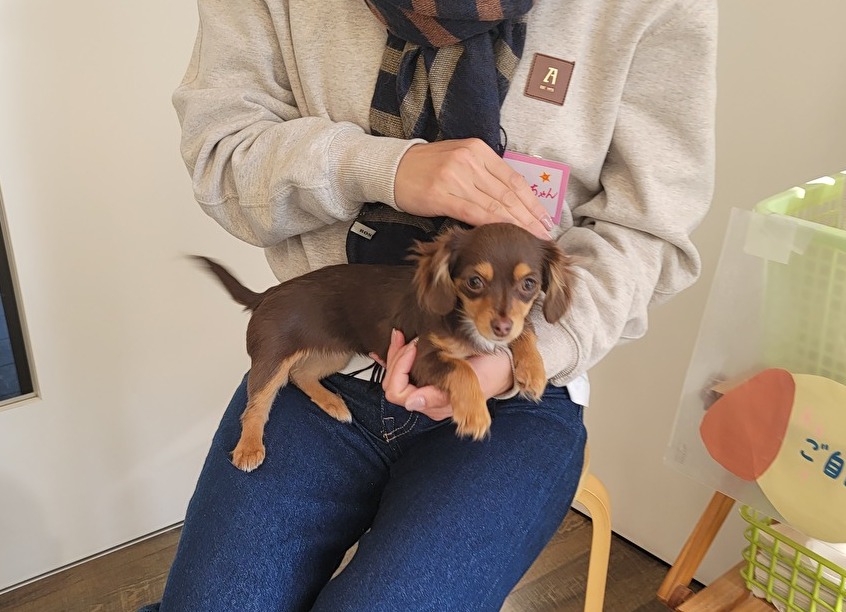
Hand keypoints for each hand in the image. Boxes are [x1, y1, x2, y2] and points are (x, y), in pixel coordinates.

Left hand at [370, 329, 514, 419]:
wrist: (507, 365)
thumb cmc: (492, 371)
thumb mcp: (470, 380)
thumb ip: (441, 394)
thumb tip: (410, 402)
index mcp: (435, 403)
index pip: (398, 392)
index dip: (399, 368)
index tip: (414, 347)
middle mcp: (427, 400)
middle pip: (392, 384)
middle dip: (396, 359)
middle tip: (407, 338)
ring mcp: (428, 390)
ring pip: (396, 376)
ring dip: (397, 354)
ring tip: (403, 335)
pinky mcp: (430, 379)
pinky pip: (405, 371)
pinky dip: (401, 354)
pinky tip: (401, 338)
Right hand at [394, 139, 553, 239]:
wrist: (393, 168)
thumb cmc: (428, 168)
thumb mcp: (460, 160)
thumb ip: (484, 174)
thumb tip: (511, 198)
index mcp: (479, 151)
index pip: (514, 179)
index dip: (532, 202)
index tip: (545, 219)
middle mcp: (470, 160)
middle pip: (508, 193)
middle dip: (529, 217)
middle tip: (544, 234)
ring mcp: (456, 176)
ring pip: (494, 204)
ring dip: (516, 224)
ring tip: (531, 238)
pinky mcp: (441, 194)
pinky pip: (473, 212)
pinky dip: (492, 224)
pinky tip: (504, 234)